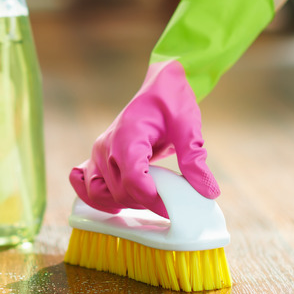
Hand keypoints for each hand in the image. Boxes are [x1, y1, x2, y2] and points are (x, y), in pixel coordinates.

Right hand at [69, 60, 219, 218]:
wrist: (159, 86)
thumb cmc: (171, 100)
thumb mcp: (188, 125)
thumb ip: (195, 158)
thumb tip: (208, 191)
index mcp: (127, 136)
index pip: (133, 181)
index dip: (154, 200)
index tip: (175, 207)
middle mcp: (106, 146)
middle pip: (119, 192)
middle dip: (146, 202)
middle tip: (170, 200)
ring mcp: (97, 153)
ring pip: (99, 194)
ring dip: (123, 203)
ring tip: (148, 197)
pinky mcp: (96, 158)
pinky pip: (85, 185)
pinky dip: (99, 198)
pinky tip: (121, 199)